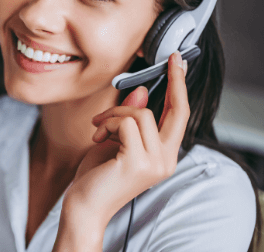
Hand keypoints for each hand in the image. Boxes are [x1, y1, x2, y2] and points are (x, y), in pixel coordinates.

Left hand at [54, 52, 189, 250]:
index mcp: (164, 155)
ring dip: (113, 115)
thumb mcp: (115, 140)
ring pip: (141, 114)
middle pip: (178, 111)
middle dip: (175, 80)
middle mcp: (166, 160)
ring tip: (98, 129)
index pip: (180, 117)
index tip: (178, 62)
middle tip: (171, 58)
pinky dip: (107, 124)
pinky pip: (126, 123)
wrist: (83, 206)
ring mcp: (156, 163)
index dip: (180, 88)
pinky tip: (96, 138)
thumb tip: (143, 92)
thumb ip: (130, 119)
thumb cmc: (97, 176)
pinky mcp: (139, 162)